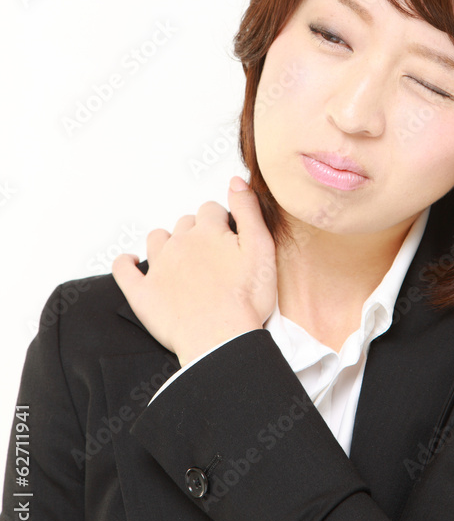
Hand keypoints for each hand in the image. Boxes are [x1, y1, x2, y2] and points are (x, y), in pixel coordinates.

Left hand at [111, 177, 276, 365]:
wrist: (221, 339)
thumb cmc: (246, 300)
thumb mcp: (262, 247)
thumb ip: (249, 210)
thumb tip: (237, 181)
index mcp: (208, 232)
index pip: (211, 210)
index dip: (221, 220)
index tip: (229, 236)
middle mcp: (180, 244)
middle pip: (185, 224)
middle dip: (197, 232)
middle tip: (211, 255)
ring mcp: (158, 268)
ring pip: (157, 240)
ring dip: (167, 242)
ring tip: (179, 257)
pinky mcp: (143, 293)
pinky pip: (123, 270)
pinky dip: (126, 262)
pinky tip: (131, 261)